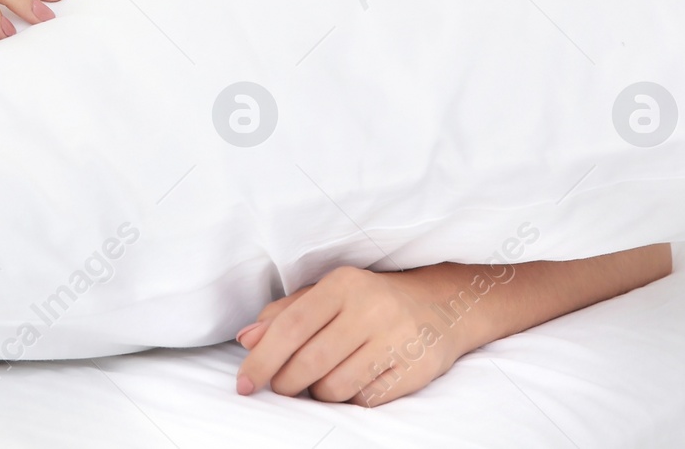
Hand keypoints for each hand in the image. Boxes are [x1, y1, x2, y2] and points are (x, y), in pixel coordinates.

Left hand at [234, 265, 467, 406]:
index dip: (263, 358)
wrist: (439, 307)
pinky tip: (353, 381)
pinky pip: (363, 400)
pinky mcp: (414, 370)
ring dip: (317, 393)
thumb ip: (284, 314)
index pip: (292, 326)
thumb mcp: (327, 295)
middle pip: (310, 362)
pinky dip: (348, 399)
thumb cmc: (368, 301)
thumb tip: (247, 339)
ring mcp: (396, 340)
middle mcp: (371, 309)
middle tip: (281, 386)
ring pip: (335, 387)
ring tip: (321, 380)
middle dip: (285, 383)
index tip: (244, 383)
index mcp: (343, 284)